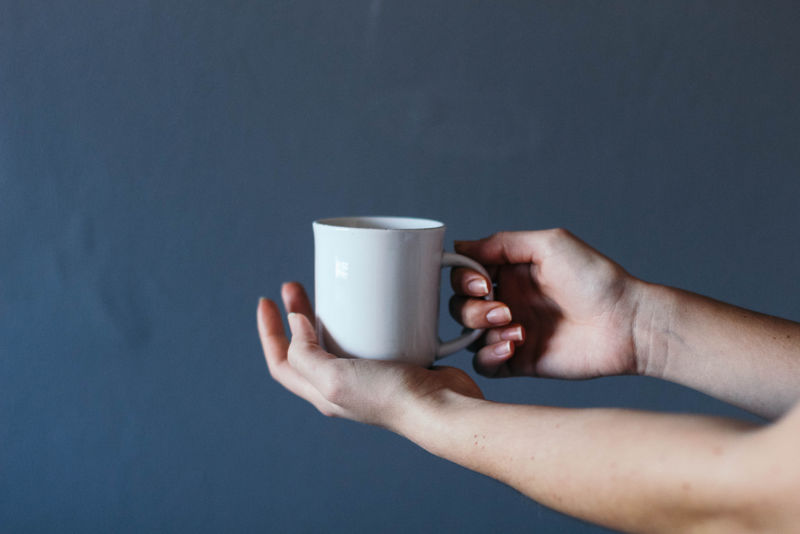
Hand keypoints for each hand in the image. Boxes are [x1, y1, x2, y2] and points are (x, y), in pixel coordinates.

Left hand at [257, 283, 483, 432]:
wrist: (441, 407)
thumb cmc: (389, 398)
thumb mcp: (334, 379)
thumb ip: (305, 354)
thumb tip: (295, 324)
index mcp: (322, 391)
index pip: (280, 362)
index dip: (268, 332)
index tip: (266, 301)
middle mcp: (342, 384)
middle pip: (305, 347)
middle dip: (295, 315)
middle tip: (294, 286)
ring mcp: (368, 374)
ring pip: (337, 339)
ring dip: (326, 312)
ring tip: (327, 287)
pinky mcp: (395, 361)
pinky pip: (369, 335)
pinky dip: (362, 316)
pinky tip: (369, 300)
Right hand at [451, 229, 642, 378]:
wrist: (627, 323)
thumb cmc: (596, 279)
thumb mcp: (550, 244)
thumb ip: (503, 243)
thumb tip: (461, 247)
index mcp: (510, 272)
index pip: (465, 274)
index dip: (464, 279)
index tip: (482, 284)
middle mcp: (507, 300)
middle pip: (460, 305)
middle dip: (472, 308)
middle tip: (504, 310)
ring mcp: (511, 332)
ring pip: (468, 335)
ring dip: (482, 331)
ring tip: (515, 330)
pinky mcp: (520, 361)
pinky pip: (484, 363)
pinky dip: (488, 356)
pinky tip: (512, 347)